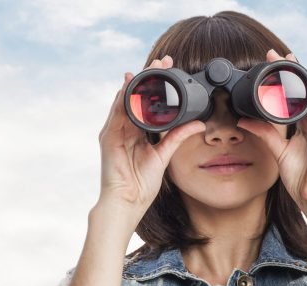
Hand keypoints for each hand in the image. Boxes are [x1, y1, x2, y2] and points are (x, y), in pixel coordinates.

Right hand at [96, 55, 205, 224]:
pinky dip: (123, 98)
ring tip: (150, 67)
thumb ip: (177, 137)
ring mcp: (114, 132)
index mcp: (137, 133)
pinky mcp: (108, 138)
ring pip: (126, 100)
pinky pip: (116, 113)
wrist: (127, 203)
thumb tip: (198, 123)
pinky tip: (129, 84)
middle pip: (136, 97)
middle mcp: (124, 129)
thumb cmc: (141, 185)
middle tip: (163, 60)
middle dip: (148, 78)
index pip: (147, 104)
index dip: (158, 87)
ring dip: (137, 82)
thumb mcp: (164, 155)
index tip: (171, 70)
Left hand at [235, 49, 306, 220]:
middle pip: (305, 91)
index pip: (295, 96)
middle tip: (279, 54)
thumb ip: (264, 133)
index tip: (272, 63)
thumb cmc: (301, 178)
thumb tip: (244, 120)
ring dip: (304, 78)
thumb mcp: (277, 151)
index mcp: (305, 126)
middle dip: (293, 71)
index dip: (284, 79)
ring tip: (293, 62)